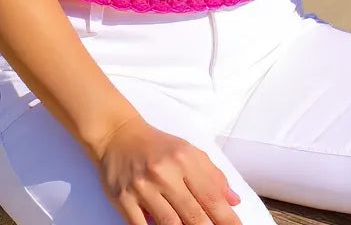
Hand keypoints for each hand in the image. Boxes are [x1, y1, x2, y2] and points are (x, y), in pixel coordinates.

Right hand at [92, 114, 242, 224]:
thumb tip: (234, 201)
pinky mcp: (123, 199)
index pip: (211, 196)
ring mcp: (143, 187)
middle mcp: (164, 172)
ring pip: (170, 224)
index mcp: (184, 159)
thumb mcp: (187, 150)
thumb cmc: (156, 145)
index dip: (227, 219)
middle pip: (193, 214)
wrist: (117, 135)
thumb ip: (212, 174)